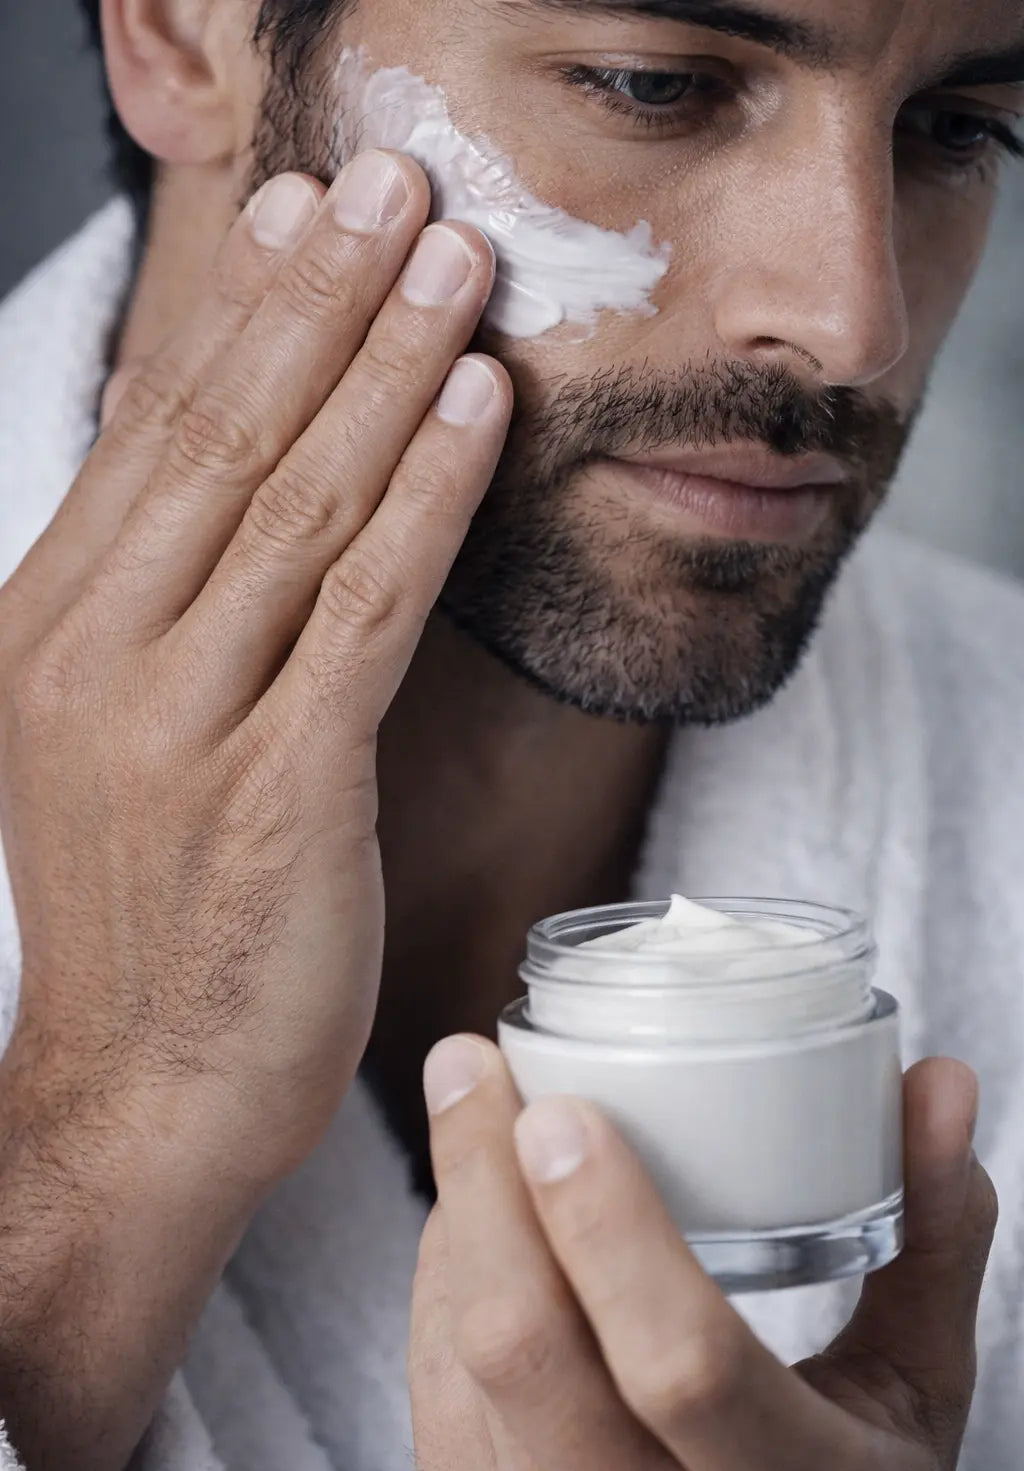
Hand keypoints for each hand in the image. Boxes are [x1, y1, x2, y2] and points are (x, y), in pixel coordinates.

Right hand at [0, 157, 509, 1470]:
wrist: (144, 1092)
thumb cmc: (154, 919)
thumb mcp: (122, 739)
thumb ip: (171, 613)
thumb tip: (246, 493)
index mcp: (52, 628)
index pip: (156, 433)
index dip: (243, 312)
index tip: (308, 217)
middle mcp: (101, 653)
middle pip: (228, 437)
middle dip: (326, 299)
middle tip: (399, 186)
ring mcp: (182, 719)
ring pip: (301, 502)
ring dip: (390, 365)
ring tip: (459, 261)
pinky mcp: (277, 788)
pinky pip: (366, 611)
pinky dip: (428, 501)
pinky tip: (477, 413)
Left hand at [411, 1041, 996, 1470]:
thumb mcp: (913, 1398)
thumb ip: (933, 1242)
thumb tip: (943, 1081)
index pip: (682, 1363)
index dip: (610, 1229)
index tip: (561, 1109)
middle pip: (526, 1348)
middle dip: (482, 1182)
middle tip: (469, 1062)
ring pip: (460, 1359)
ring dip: (457, 1213)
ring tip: (471, 1109)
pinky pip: (431, 1392)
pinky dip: (441, 1280)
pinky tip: (469, 1212)